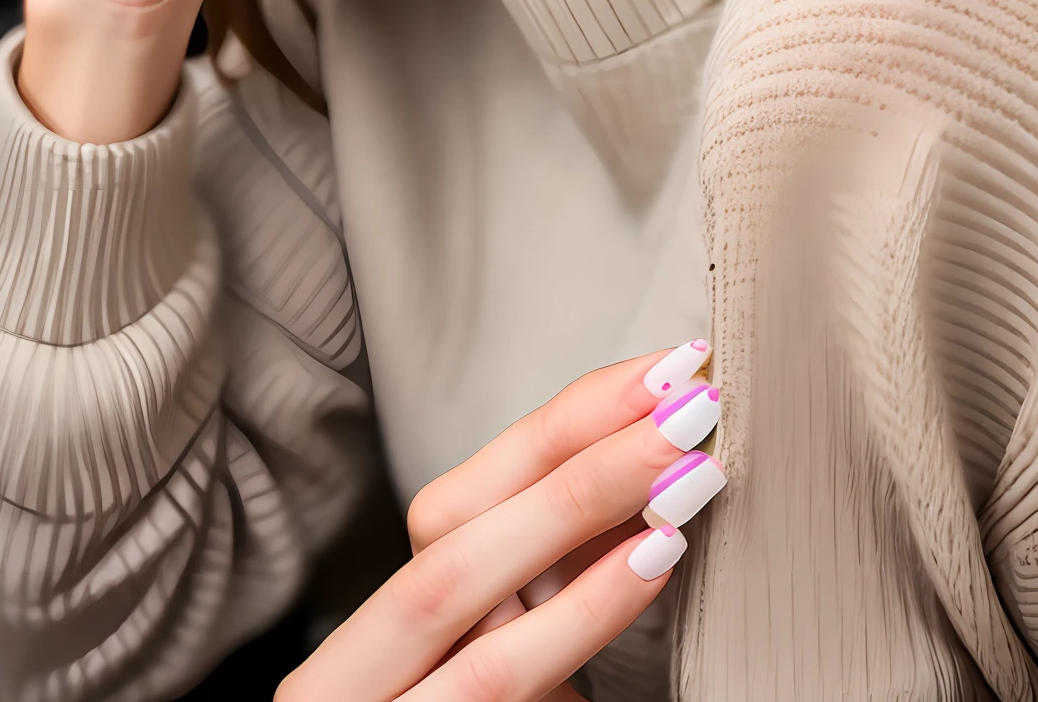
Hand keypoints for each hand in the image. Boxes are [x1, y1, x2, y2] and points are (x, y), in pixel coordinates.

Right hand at [276, 347, 724, 701]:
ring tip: (689, 475)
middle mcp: (347, 683)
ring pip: (467, 612)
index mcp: (368, 639)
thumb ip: (539, 597)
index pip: (455, 499)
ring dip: (591, 528)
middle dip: (578, 458)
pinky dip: (580, 618)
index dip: (561, 425)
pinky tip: (654, 571)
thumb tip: (655, 480)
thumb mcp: (493, 672)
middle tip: (690, 398)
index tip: (662, 368)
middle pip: (452, 535)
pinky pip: (498, 694)